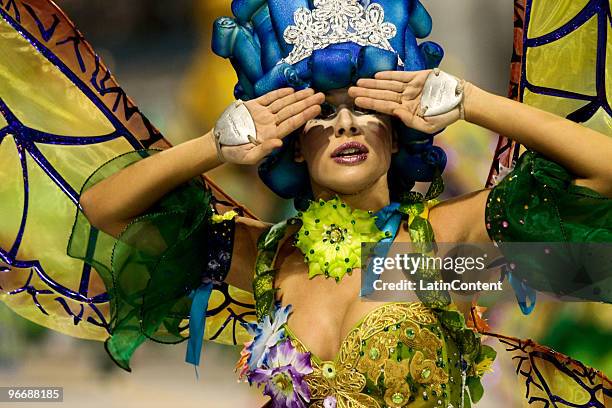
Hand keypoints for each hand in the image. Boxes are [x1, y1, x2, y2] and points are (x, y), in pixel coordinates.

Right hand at [221, 88, 323, 164]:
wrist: (219, 144)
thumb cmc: (235, 153)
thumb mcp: (248, 156)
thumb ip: (264, 150)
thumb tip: (279, 143)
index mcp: (272, 135)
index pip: (292, 123)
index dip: (305, 115)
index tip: (317, 108)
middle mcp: (270, 123)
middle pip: (292, 111)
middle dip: (306, 103)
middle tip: (321, 95)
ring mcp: (262, 114)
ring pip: (283, 103)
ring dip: (297, 97)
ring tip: (310, 90)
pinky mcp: (252, 106)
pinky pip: (268, 98)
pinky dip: (278, 93)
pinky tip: (290, 90)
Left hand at [348, 70, 462, 133]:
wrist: (461, 101)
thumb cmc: (445, 116)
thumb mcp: (428, 125)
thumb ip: (410, 121)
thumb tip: (396, 113)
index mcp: (406, 111)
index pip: (383, 106)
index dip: (369, 103)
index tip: (355, 101)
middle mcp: (405, 99)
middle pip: (381, 95)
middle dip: (365, 93)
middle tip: (349, 91)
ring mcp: (411, 87)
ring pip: (388, 85)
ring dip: (373, 83)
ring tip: (358, 82)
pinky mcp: (418, 77)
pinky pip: (400, 76)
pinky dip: (389, 75)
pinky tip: (376, 75)